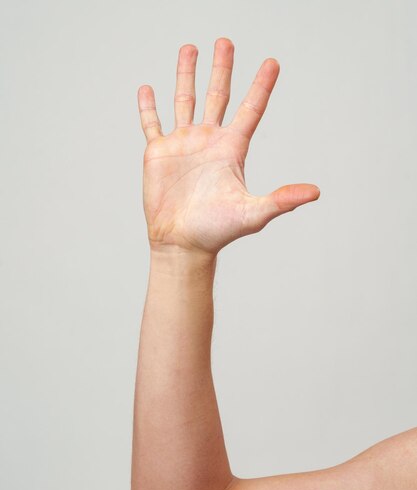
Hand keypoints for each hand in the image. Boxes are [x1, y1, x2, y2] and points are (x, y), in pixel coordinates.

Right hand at [137, 38, 319, 256]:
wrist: (182, 243)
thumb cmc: (216, 231)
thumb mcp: (252, 213)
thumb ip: (281, 199)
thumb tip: (315, 192)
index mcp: (232, 149)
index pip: (250, 110)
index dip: (262, 86)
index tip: (273, 62)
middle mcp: (208, 141)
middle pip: (218, 96)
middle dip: (222, 68)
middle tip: (226, 42)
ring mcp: (183, 144)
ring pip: (184, 100)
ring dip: (188, 75)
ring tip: (190, 48)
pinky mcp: (158, 153)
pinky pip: (152, 124)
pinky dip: (148, 107)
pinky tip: (147, 88)